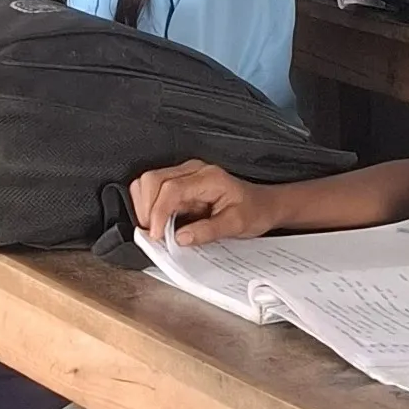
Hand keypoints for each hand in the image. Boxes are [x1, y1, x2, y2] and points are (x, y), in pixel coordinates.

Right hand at [131, 161, 280, 245]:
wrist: (263, 205)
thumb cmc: (254, 211)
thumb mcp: (236, 225)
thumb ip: (207, 231)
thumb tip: (180, 238)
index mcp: (208, 178)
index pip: (171, 189)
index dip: (158, 212)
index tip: (156, 235)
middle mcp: (192, 170)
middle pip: (152, 180)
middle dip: (146, 209)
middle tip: (154, 234)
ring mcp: (184, 175)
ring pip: (147, 182)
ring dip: (144, 207)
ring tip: (156, 229)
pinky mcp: (179, 184)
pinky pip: (153, 190)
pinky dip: (148, 207)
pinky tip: (159, 223)